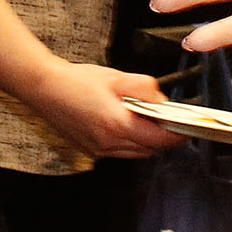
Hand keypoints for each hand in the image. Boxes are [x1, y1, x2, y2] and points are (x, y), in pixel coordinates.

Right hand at [28, 61, 178, 157]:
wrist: (43, 88)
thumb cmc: (76, 81)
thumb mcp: (116, 77)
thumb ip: (145, 89)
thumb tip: (162, 101)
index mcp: (116, 124)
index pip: (160, 140)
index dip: (178, 135)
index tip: (188, 127)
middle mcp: (108, 143)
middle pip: (150, 150)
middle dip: (163, 137)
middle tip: (167, 119)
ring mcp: (98, 151)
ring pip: (136, 154)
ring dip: (146, 141)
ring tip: (145, 119)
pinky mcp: (90, 151)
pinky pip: (120, 152)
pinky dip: (129, 142)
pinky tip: (124, 123)